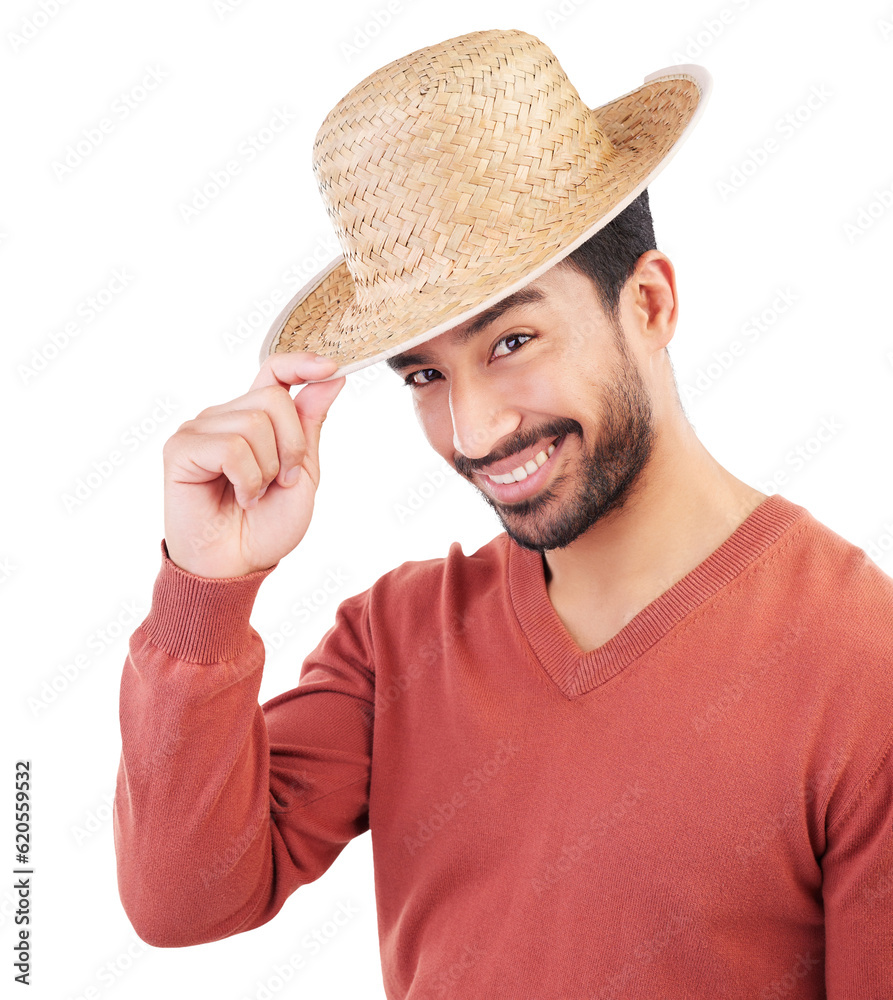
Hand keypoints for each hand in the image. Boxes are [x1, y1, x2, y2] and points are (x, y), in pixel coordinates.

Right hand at [161, 352, 345, 577]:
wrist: (239, 565)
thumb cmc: (267, 525)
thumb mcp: (304, 472)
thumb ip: (310, 424)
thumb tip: (332, 376)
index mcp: (254, 418)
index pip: (274, 371)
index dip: (300, 362)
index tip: (330, 366)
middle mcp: (224, 416)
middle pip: (273, 398)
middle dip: (292, 446)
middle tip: (280, 482)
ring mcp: (200, 429)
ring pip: (253, 422)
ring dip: (267, 469)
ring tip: (255, 494)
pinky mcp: (180, 448)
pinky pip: (231, 447)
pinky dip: (246, 479)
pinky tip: (239, 498)